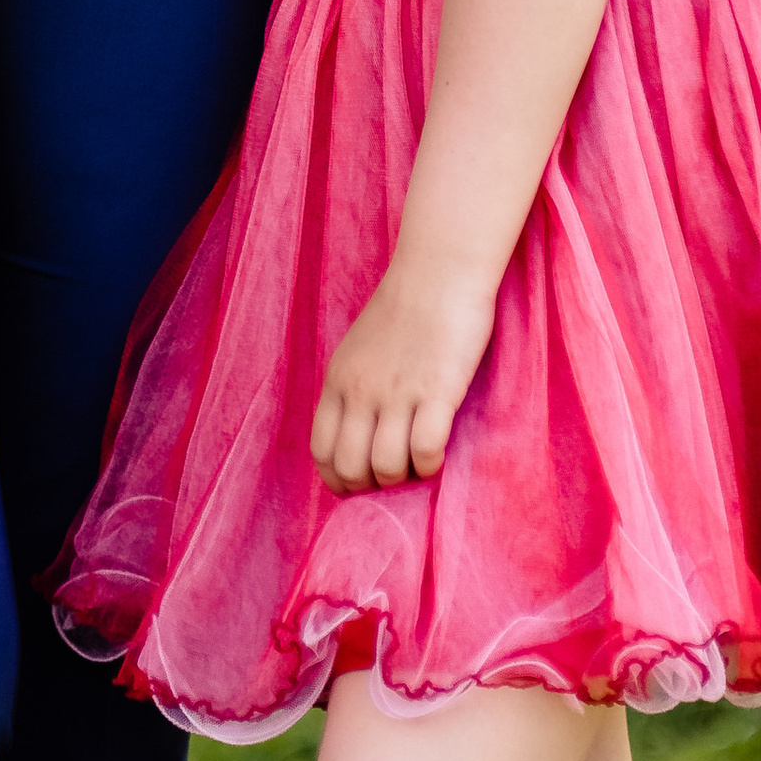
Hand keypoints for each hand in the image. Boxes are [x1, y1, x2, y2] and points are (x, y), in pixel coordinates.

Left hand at [310, 260, 499, 493]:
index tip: (360, 486)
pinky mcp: (436, 392)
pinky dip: (431, 466)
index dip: (338, 480)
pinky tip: (438, 456)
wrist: (438, 272)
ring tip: (418, 469)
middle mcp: (360, 391)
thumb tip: (358, 437)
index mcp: (338, 381)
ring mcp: (397, 393)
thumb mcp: (359, 349)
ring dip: (404, 479)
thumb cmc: (404, 309)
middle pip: (350, 468)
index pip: (322, 451)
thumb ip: (352, 390)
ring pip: (386, 467)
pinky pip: (425, 451)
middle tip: (394, 482)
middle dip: (371, 488)